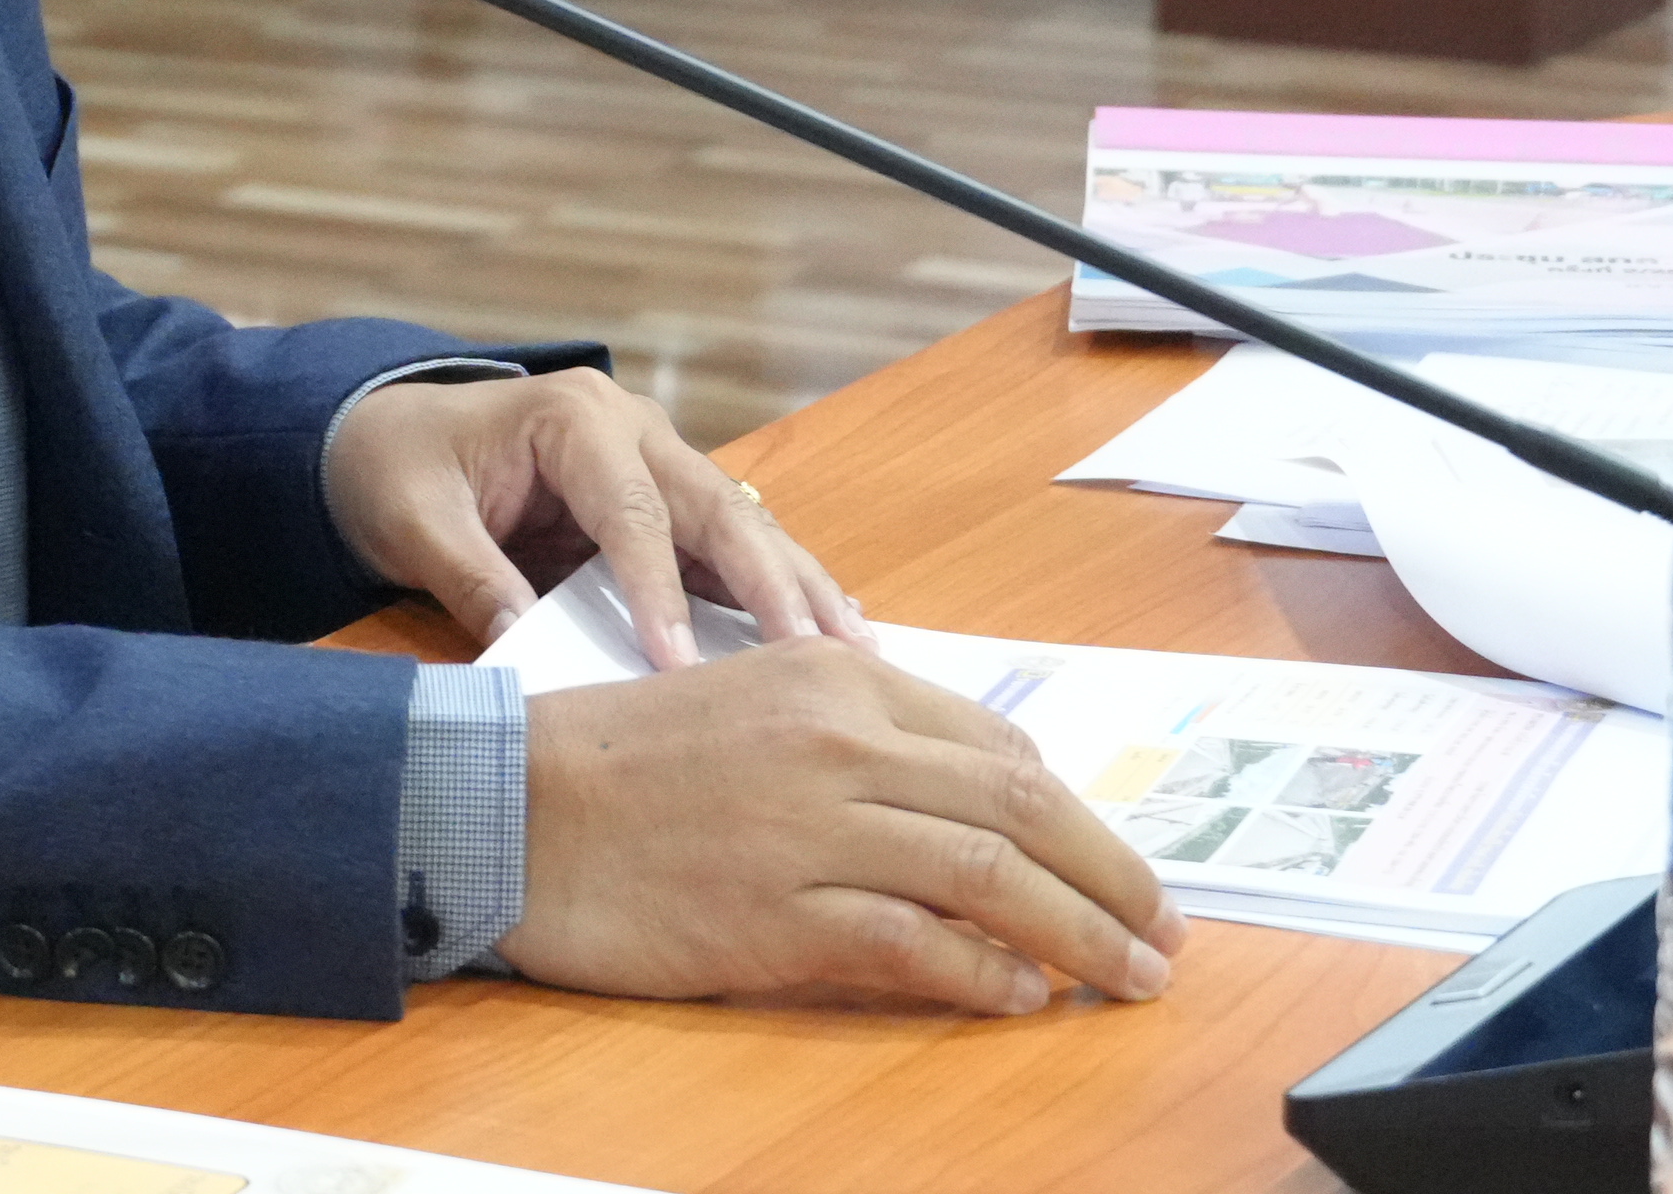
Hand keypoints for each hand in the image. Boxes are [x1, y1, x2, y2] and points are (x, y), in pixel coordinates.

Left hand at [324, 366, 859, 663]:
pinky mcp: (667, 503)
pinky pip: (732, 548)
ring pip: (745, 527)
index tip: (682, 666)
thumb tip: (527, 649)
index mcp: (571, 419)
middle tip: (824, 659)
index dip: (661, 591)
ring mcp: (659, 461)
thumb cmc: (398, 471)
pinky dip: (781, 592)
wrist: (390, 440)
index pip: (631, 512)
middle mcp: (632, 429)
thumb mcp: (413, 522)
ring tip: (861, 657)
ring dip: (801, 590)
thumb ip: (471, 580)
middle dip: (773, 585)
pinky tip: (834, 641)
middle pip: (718, 510)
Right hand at [494, 636, 1190, 1012]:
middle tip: (1166, 931)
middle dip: (1117, 878)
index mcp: (831, 675)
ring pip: (994, 880)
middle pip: (1023, 812)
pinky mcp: (779, 916)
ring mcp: (813, 830)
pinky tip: (1020, 997)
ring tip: (1129, 977)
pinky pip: (919, 949)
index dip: (1075, 815)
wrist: (506, 803)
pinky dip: (987, 977)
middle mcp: (837, 742)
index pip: (997, 747)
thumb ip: (854, 737)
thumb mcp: (747, 702)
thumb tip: (970, 800)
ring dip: (1084, 935)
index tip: (1113, 862)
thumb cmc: (618, 758)